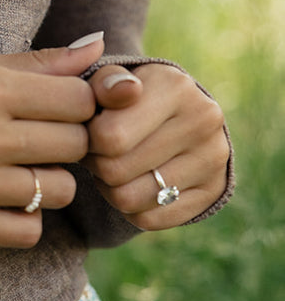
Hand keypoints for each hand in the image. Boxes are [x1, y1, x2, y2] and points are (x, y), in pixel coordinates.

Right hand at [0, 36, 100, 247]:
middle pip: (74, 146)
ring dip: (48, 180)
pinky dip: (24, 216)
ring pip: (58, 191)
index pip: (78, 102)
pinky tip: (3, 196)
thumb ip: (36, 62)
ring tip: (20, 166)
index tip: (59, 106)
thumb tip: (98, 48)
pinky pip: (26, 231)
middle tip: (39, 136)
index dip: (77, 103)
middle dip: (66, 140)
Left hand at [84, 62, 229, 228]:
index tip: (90, 131)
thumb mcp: (109, 81)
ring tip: (113, 168)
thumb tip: (125, 89)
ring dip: (109, 189)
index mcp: (175, 86)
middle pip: (115, 171)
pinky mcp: (214, 191)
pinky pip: (149, 220)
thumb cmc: (127, 99)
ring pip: (129, 200)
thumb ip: (105, 82)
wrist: (175, 116)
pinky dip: (131, 210)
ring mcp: (214, 158)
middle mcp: (203, 120)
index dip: (86, 140)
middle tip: (98, 153)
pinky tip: (133, 185)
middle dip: (96, 164)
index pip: (108, 137)